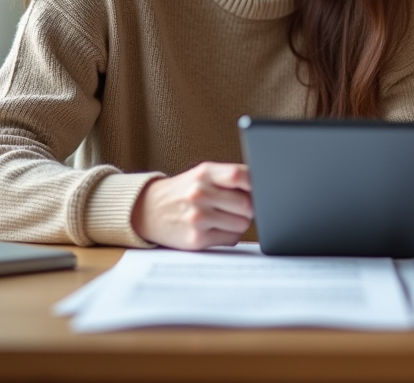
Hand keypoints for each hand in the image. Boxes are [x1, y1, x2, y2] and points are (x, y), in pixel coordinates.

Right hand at [132, 162, 252, 249]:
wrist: (148, 211)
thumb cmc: (184, 191)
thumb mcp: (202, 175)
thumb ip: (229, 178)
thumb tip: (265, 188)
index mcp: (204, 173)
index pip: (240, 175)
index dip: (256, 183)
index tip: (262, 188)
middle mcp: (200, 193)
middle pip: (247, 204)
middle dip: (250, 208)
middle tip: (240, 207)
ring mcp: (197, 217)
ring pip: (243, 223)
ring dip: (240, 222)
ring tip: (225, 217)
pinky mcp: (196, 240)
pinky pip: (232, 239)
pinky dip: (230, 235)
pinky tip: (216, 229)